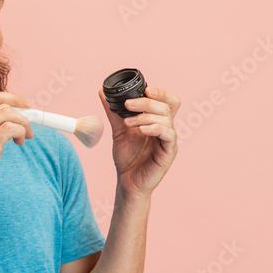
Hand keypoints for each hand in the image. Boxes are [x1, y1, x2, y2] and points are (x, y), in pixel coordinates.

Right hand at [0, 90, 33, 207]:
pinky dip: (20, 132)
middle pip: (2, 103)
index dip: (12, 98)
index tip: (25, 106)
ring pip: (8, 113)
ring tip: (25, 138)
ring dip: (23, 124)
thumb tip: (10, 118)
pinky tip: (20, 143)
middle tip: (30, 124)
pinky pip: (10, 129)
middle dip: (22, 111)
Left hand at [98, 85, 179, 199]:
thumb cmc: (127, 158)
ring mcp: (169, 141)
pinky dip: (155, 128)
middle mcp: (167, 129)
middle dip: (146, 102)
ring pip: (166, 119)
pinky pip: (168, 135)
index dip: (161, 92)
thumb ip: (113, 112)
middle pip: (167, 106)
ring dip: (145, 117)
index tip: (145, 90)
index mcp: (158, 121)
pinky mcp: (169, 152)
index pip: (168, 101)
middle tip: (128, 105)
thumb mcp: (119, 131)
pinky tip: (141, 130)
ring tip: (128, 123)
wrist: (127, 182)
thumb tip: (102, 92)